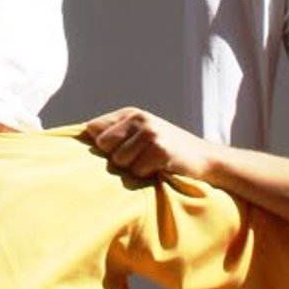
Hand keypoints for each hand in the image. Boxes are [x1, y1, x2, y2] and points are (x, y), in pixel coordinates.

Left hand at [84, 107, 218, 187]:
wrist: (205, 158)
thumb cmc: (167, 150)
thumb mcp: (140, 134)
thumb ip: (114, 133)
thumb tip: (83, 134)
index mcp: (131, 113)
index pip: (93, 128)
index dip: (98, 146)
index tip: (112, 152)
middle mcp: (140, 118)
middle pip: (103, 146)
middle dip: (116, 158)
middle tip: (138, 159)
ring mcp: (151, 132)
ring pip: (120, 161)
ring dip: (133, 169)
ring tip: (150, 163)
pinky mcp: (160, 149)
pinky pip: (136, 171)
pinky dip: (146, 175)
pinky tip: (160, 169)